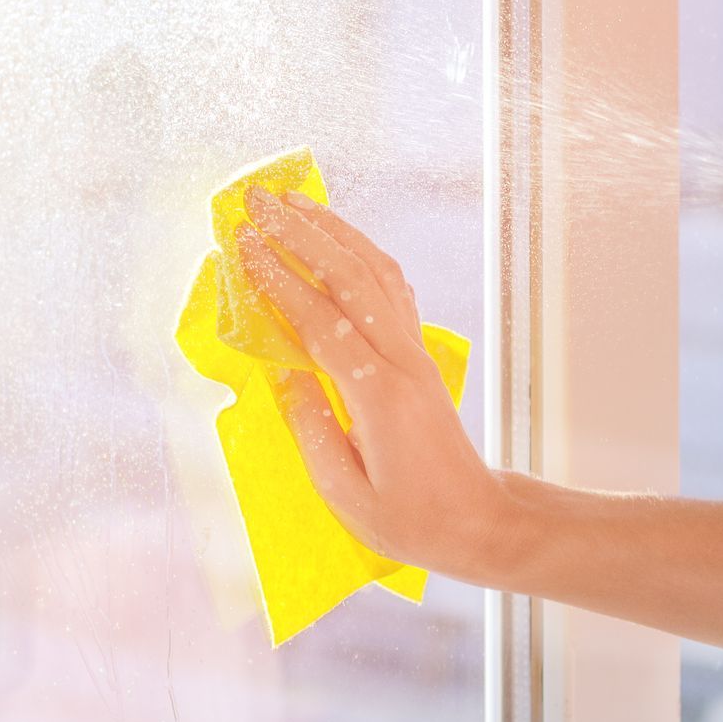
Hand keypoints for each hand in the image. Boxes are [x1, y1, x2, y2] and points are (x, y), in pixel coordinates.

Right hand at [235, 186, 507, 576]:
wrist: (478, 521)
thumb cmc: (411, 520)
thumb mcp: (346, 493)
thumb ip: (311, 428)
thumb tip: (281, 372)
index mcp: (377, 395)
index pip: (320, 323)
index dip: (279, 280)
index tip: (244, 244)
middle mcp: (401, 362)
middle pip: (349, 279)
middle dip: (300, 234)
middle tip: (257, 200)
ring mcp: (416, 353)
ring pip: (375, 273)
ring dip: (334, 232)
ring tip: (294, 201)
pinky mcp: (420, 355)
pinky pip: (391, 289)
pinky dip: (362, 255)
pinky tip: (339, 239)